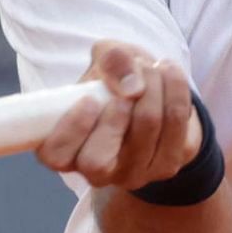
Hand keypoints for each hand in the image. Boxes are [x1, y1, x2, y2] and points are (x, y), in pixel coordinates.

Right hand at [37, 40, 199, 189]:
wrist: (152, 90)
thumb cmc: (114, 80)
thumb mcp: (106, 58)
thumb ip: (111, 60)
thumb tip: (132, 87)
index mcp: (66, 148)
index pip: (56, 156)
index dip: (71, 129)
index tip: (90, 99)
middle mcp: (95, 172)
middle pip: (97, 161)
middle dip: (118, 111)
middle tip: (130, 81)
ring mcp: (131, 174)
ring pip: (144, 135)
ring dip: (153, 89)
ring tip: (154, 66)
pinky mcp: (165, 166)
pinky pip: (175, 128)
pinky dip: (176, 92)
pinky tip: (170, 73)